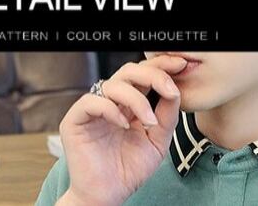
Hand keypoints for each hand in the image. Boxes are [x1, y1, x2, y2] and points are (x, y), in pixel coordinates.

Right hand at [58, 56, 186, 205]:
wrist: (108, 196)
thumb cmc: (129, 171)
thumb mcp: (157, 141)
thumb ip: (167, 115)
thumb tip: (175, 90)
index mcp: (128, 103)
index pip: (143, 74)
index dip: (161, 66)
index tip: (182, 65)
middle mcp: (110, 101)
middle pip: (129, 71)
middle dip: (152, 75)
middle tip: (170, 88)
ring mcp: (92, 109)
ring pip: (113, 84)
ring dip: (137, 99)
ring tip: (149, 121)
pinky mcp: (75, 120)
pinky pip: (92, 101)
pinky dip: (111, 109)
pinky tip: (124, 125)